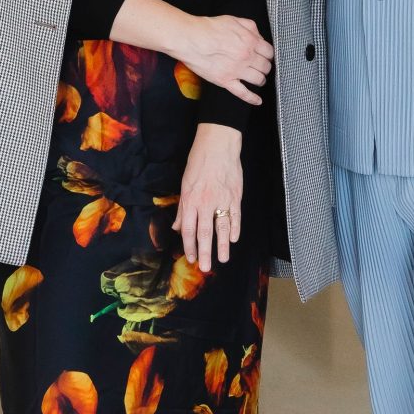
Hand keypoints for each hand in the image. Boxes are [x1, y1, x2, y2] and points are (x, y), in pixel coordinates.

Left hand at [172, 123, 242, 271]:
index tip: (191, 258)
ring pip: (222, 227)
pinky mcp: (235, 195)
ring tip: (222, 258)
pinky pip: (236, 216)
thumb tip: (177, 227)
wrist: (218, 145)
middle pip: (205, 233)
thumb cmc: (198, 162)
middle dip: (205, 252)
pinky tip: (233, 238)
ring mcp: (222, 200)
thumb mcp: (185, 184)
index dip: (189, 246)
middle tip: (206, 267)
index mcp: (191, 200)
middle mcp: (206, 203)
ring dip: (222, 245)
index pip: (189, 229)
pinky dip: (235, 228)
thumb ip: (182, 208)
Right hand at [177, 15, 273, 105]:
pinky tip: (257, 101)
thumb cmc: (209, 28)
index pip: (269, 52)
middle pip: (266, 66)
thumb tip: (259, 37)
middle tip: (262, 66)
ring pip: (258, 79)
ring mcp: (237, 71)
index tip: (267, 56)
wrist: (190, 39)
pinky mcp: (225, 81)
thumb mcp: (234, 20)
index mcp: (250, 41)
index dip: (269, 54)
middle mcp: (246, 57)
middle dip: (265, 66)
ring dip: (261, 79)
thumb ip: (250, 27)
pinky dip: (252, 99)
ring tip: (258, 78)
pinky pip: (243, 93)